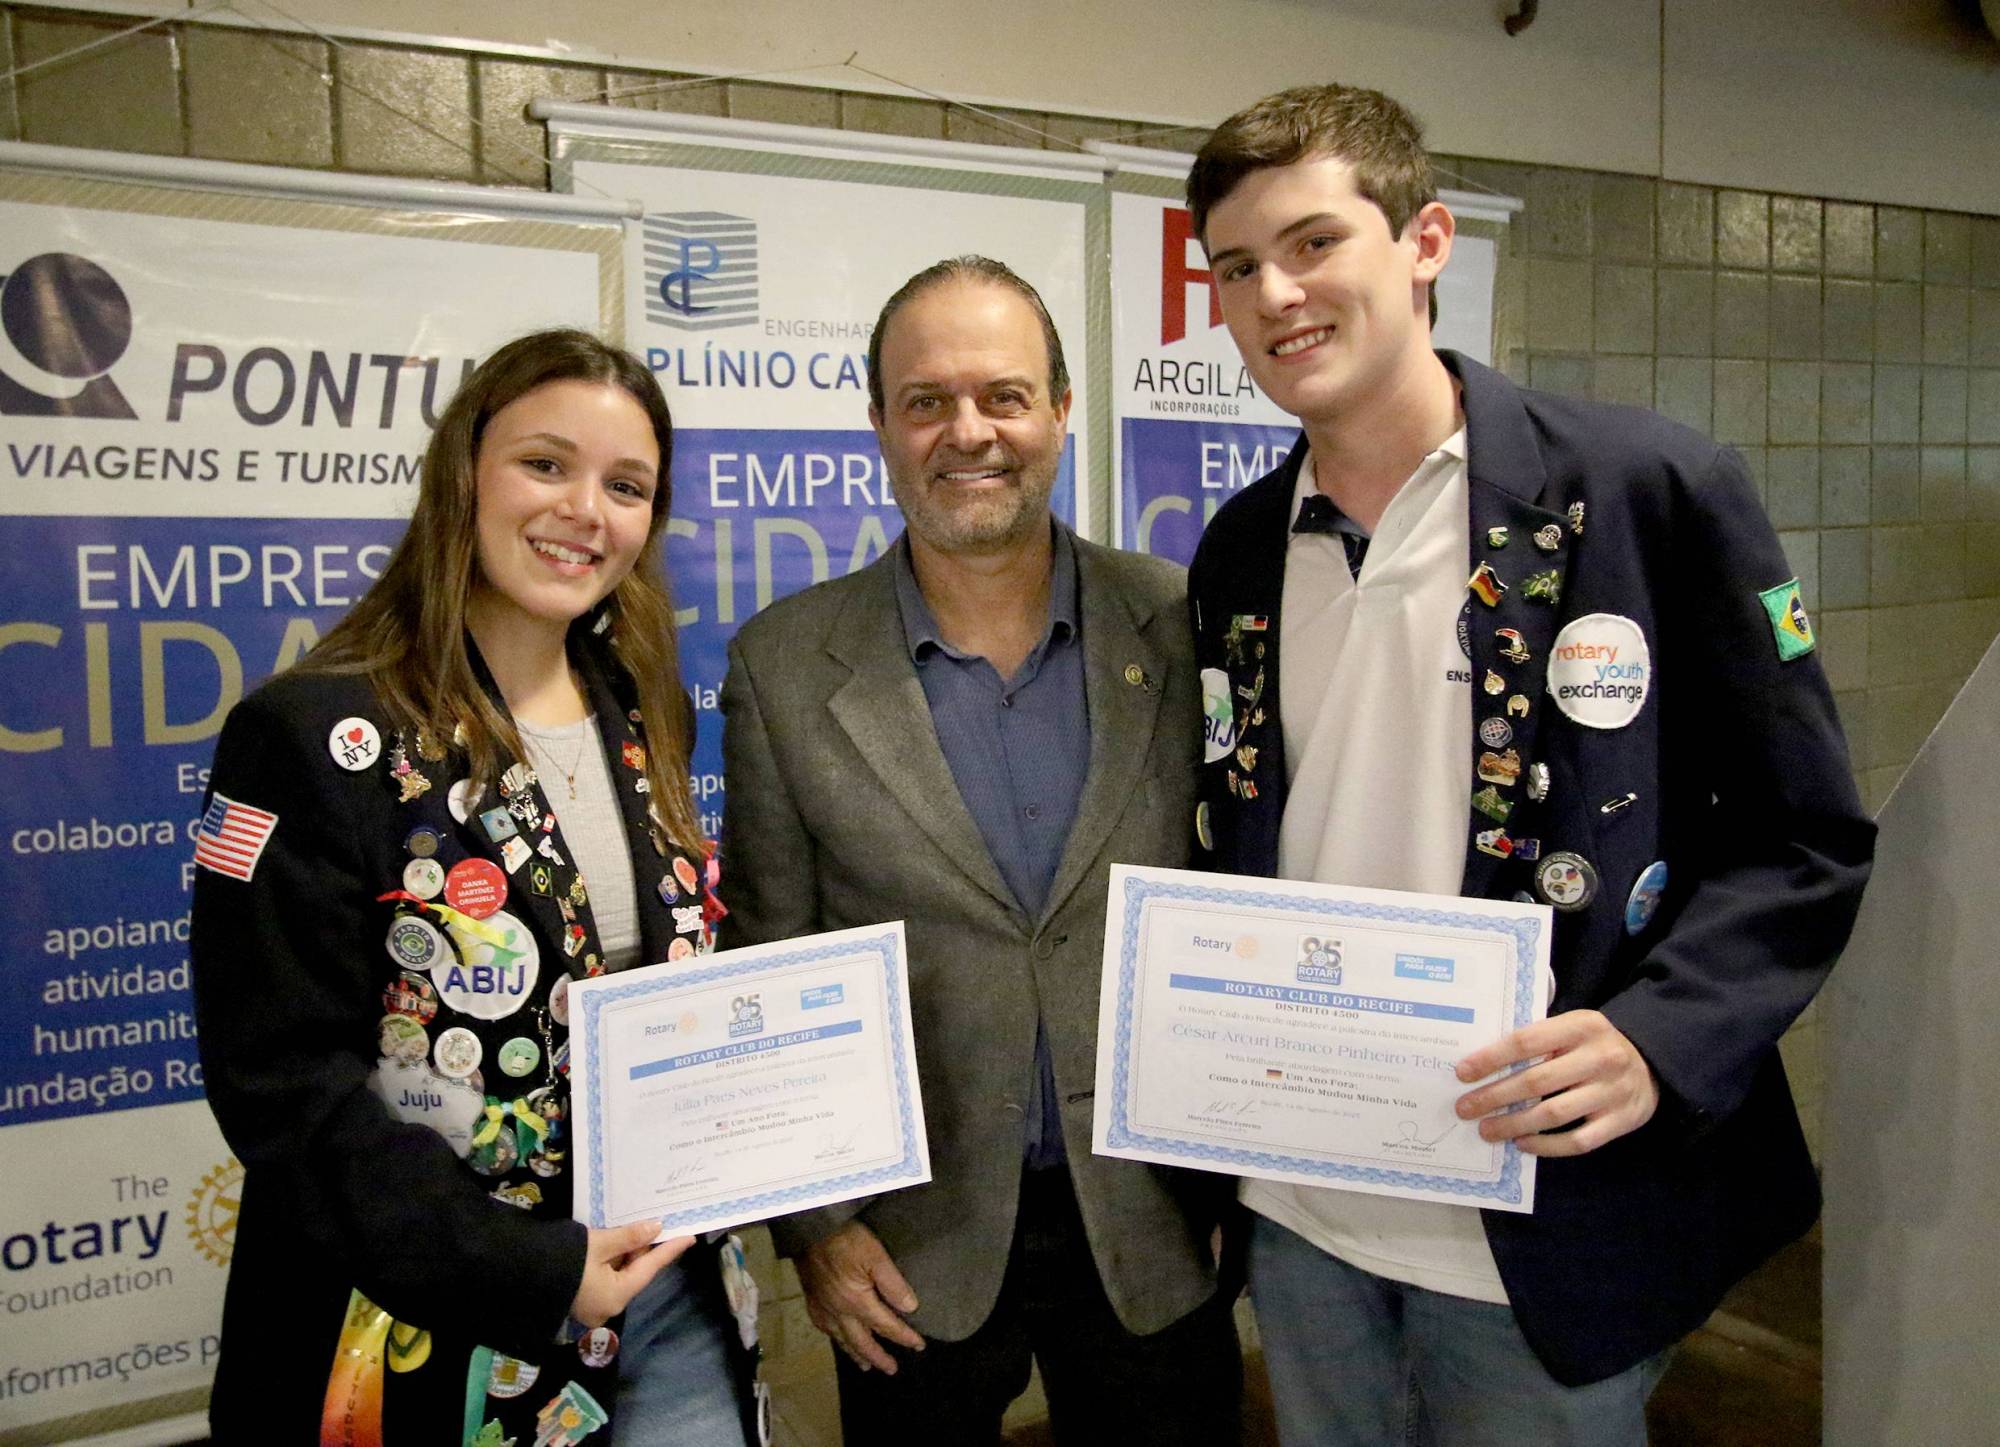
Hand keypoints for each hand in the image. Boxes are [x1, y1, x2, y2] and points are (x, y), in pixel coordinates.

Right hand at [570, 1221, 692, 1325]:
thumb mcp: (600, 1244)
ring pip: (620, 1274)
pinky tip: (619, 1240)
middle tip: (663, 1225)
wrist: (518, 1272)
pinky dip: (614, 1259)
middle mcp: (607, 1305)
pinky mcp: (580, 1297)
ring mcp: (592, 1304)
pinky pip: (606, 1276)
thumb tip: (655, 1227)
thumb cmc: (564, 1260)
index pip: (650, 1269)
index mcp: (616, 1297)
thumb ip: (629, 1237)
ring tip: (642, 1228)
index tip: (689, 1237)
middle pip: (635, 1273)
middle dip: (647, 1249)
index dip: (670, 1250)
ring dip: (630, 1252)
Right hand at [795, 1221, 924, 1372]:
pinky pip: (824, 1327)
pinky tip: (837, 1335)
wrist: (811, 1228)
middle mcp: (838, 1312)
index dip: (904, 1337)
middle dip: (878, 1357)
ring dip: (855, 1353)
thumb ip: (893, 1283)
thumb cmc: (846, 1239)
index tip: (919, 1346)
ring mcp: (823, 1307)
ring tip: (865, 1365)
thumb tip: (910, 1308)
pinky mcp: (812, 1298)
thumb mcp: (876, 1255)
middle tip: (891, 1370)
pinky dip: (834, 1337)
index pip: (885, 1326)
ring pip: (841, 1338)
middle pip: (861, 1342)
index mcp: (856, 1303)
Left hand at [1454, 1009, 1659, 1156]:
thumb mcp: (1573, 1027)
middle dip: (1494, 1096)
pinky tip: (1523, 1143)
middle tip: (1465, 1108)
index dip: (1491, 1058)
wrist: (1652, 1061)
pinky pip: (1578, 1140)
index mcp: (1582, 1026)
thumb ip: (1540, 1039)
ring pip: (1554, 1114)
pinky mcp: (1622, 1121)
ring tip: (1487, 1130)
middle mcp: (1600, 1057)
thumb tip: (1483, 1062)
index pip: (1527, 1041)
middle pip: (1537, 1081)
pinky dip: (1547, 1145)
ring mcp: (1613, 1092)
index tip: (1463, 1073)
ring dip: (1514, 1124)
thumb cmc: (1595, 1044)